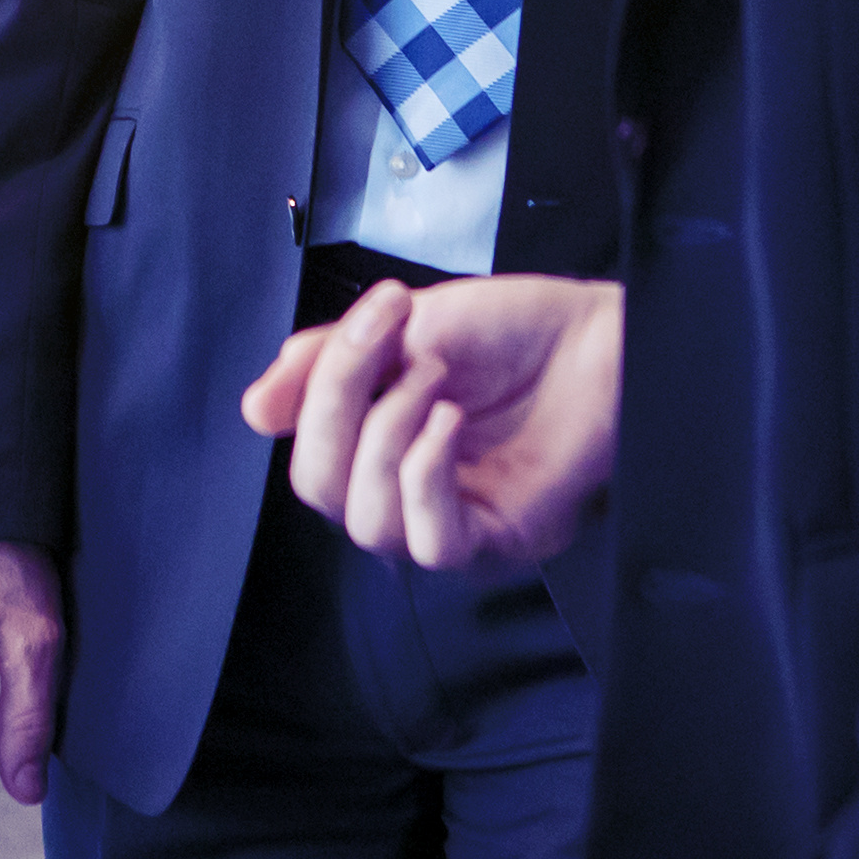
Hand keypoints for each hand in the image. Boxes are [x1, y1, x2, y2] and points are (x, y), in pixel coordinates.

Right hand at [238, 271, 622, 569]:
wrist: (602, 335)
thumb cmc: (519, 331)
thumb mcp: (403, 326)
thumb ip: (325, 366)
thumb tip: (256, 412)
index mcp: (375, 444)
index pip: (307, 451)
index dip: (318, 388)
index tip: (373, 315)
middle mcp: (406, 490)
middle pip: (322, 492)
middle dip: (338, 409)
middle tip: (390, 347)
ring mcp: (453, 520)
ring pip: (371, 525)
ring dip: (388, 437)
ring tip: (434, 379)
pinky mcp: (501, 538)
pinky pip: (434, 543)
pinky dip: (426, 477)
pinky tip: (448, 424)